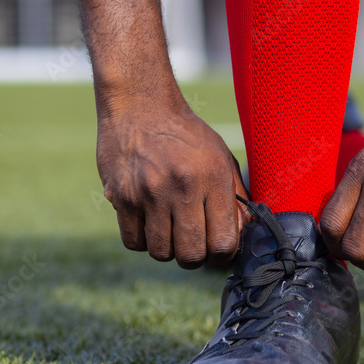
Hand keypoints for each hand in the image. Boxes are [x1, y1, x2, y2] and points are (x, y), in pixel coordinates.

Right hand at [97, 99, 248, 268]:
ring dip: (168, 250)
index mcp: (212, 178)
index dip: (223, 255)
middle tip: (193, 244)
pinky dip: (143, 240)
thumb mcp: (221, 157)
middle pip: (191, 255)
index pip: (224, 242)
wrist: (140, 105)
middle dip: (195, 257)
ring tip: (170, 229)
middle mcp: (181, 187)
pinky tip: (149, 223)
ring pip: (161, 253)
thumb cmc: (187, 135)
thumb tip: (242, 234)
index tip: (218, 250)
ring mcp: (148, 193)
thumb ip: (235, 197)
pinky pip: (133, 242)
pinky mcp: (122, 196)